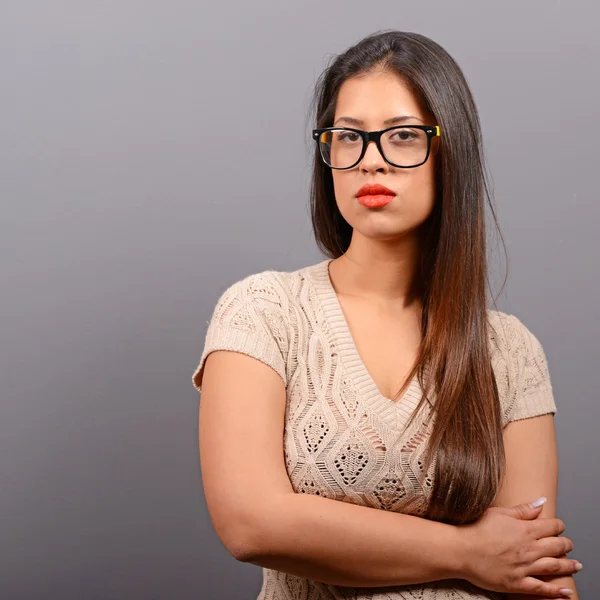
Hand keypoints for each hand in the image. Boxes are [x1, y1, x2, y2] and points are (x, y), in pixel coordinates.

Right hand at [459, 499, 578, 596]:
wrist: (461, 549)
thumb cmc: (475, 528)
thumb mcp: (498, 512)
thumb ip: (522, 510)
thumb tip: (541, 503)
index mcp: (525, 530)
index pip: (551, 527)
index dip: (558, 525)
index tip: (559, 526)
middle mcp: (529, 549)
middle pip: (557, 546)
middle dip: (566, 544)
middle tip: (568, 544)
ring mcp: (525, 567)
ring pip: (554, 567)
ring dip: (569, 566)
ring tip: (577, 565)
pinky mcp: (518, 583)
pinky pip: (542, 588)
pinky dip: (557, 591)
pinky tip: (566, 591)